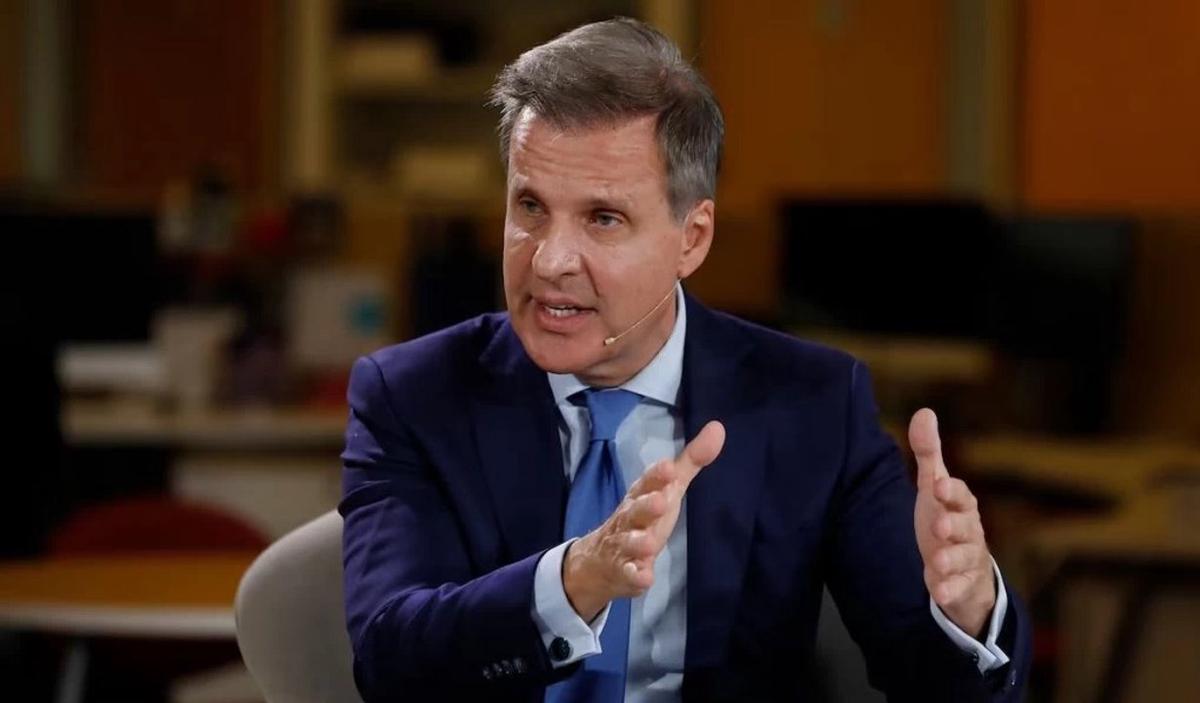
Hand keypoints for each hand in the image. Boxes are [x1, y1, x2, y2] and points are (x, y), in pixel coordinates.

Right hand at [563, 421, 724, 620]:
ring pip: (630, 543)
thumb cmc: (645, 516)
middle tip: (661, 502)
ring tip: (649, 544)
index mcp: (642, 495)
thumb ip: (691, 461)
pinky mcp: (625, 572)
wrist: (602, 559)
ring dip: (639, 543)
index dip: (657, 476)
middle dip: (646, 506)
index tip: (668, 467)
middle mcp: (631, 518)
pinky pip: (629, 574)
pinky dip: (635, 576)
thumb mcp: (668, 488)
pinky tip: (644, 578)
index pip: (648, 482)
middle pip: (636, 510)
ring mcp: (625, 546)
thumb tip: (718, 428)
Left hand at [910, 408, 995, 636]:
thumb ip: (927, 453)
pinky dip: (950, 591)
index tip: (937, 486)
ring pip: (964, 559)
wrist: (963, 569)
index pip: (960, 495)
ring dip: (951, 560)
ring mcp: (967, 560)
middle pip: (965, 527)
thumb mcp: (934, 488)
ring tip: (936, 562)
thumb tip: (925, 412)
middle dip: (953, 526)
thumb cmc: (946, 519)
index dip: (951, 491)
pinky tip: (940, 592)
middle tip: (939, 526)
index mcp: (961, 505)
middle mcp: (969, 532)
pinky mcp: (962, 586)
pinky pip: (959, 590)